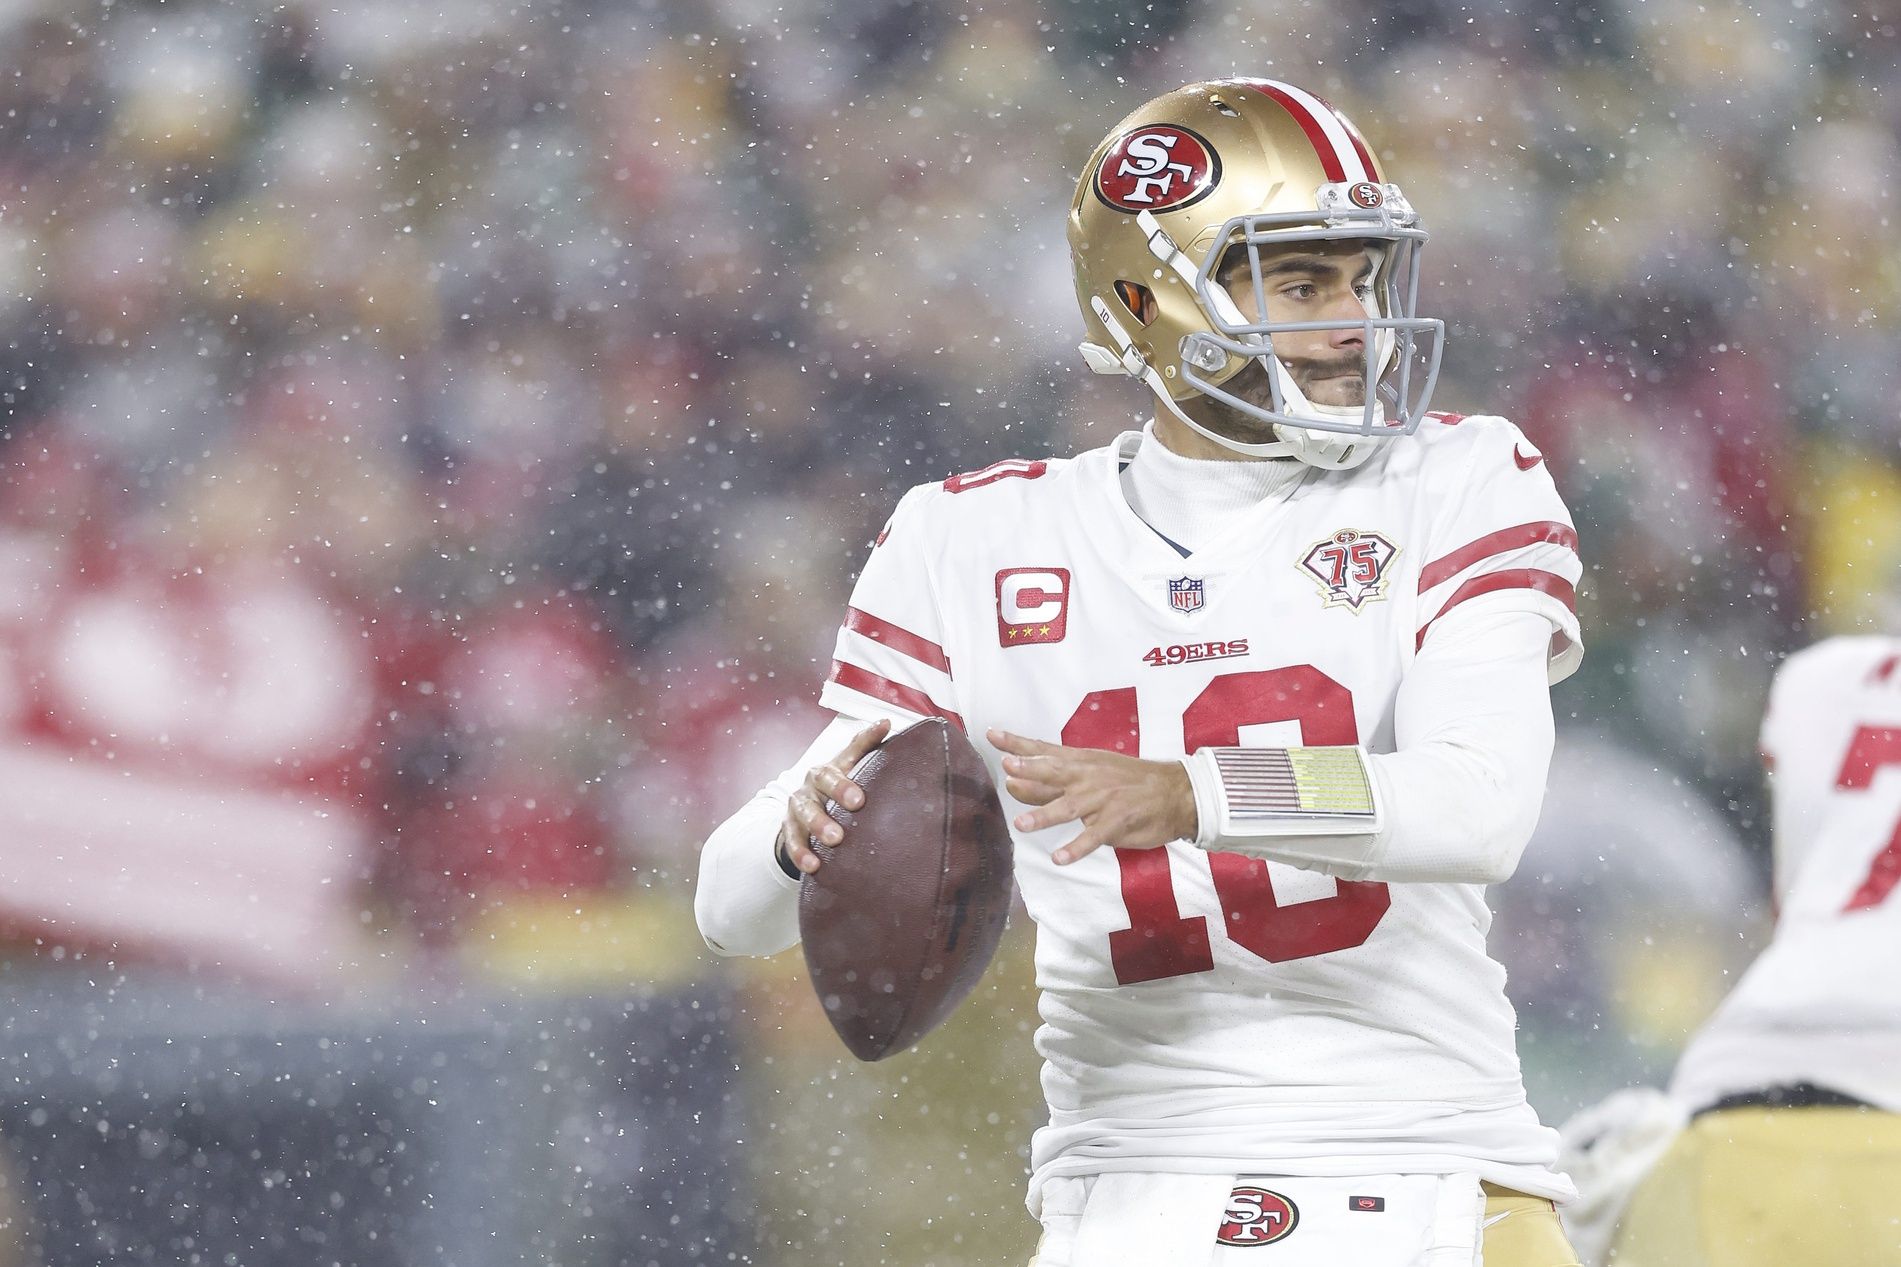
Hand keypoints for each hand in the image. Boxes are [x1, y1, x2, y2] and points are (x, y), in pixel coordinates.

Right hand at [781, 719, 891, 874]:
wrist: (804, 814)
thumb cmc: (834, 789)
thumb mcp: (849, 767)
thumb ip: (865, 746)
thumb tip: (886, 722)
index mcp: (831, 768)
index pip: (847, 754)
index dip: (864, 745)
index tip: (877, 750)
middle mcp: (812, 784)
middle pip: (822, 782)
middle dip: (839, 791)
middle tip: (858, 803)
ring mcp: (798, 807)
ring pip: (804, 813)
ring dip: (818, 825)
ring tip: (834, 840)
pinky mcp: (789, 829)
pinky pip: (792, 841)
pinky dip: (801, 854)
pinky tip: (813, 865)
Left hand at [989, 728, 1196, 864]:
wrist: (1176, 792)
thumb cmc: (1130, 782)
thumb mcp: (1093, 771)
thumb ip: (1053, 780)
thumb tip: (1012, 781)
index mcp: (1082, 762)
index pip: (1044, 750)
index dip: (1018, 743)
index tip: (992, 735)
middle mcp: (1088, 777)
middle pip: (1055, 772)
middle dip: (1031, 770)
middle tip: (1007, 768)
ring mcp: (1103, 799)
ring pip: (1069, 807)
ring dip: (1045, 815)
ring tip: (1021, 825)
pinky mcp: (1117, 821)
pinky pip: (1094, 837)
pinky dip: (1076, 848)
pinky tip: (1059, 858)